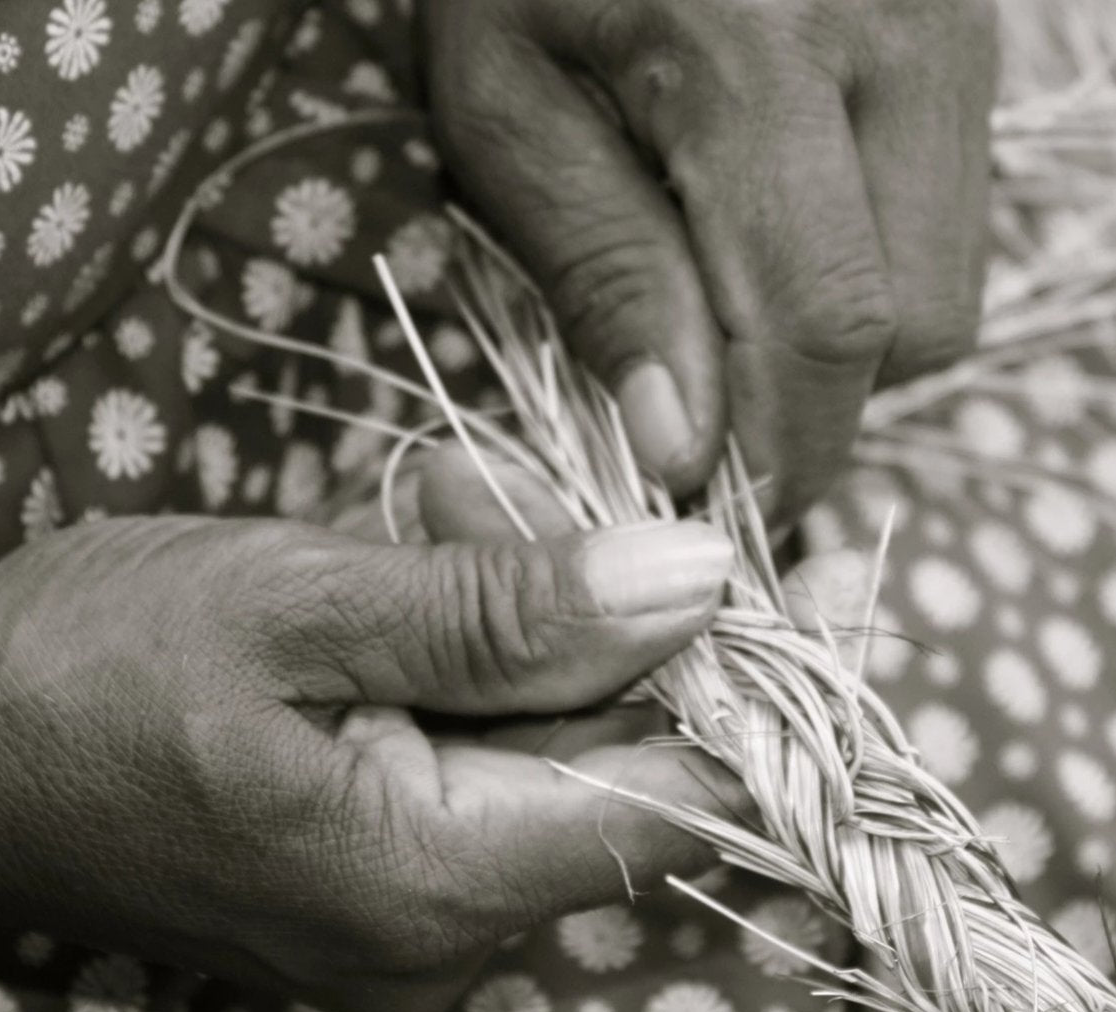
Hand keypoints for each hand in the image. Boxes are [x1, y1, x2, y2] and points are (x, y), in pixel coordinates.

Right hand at [0, 494, 732, 1011]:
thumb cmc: (86, 670)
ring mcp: (415, 920)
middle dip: (592, 608)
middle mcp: (445, 936)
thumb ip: (509, 611)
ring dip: (520, 616)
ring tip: (445, 508)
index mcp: (433, 884)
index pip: (684, 804)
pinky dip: (476, 659)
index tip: (784, 572)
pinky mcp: (384, 884)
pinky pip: (485, 761)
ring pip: (548, 745)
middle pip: (614, 761)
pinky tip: (422, 572)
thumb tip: (696, 579)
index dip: (753, 684)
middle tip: (510, 493)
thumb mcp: (300, 605)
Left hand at [423, 0, 996, 515]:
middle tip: (706, 410)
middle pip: (915, 327)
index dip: (779, 449)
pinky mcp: (966, 42)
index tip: (709, 503)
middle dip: (813, 407)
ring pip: (946, 287)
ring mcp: (954, 32)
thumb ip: (607, 278)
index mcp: (761, 52)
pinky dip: (866, 280)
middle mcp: (901, 37)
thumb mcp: (508, 116)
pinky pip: (943, 228)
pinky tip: (777, 246)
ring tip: (730, 316)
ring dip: (843, 351)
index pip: (827, 326)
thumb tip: (685, 447)